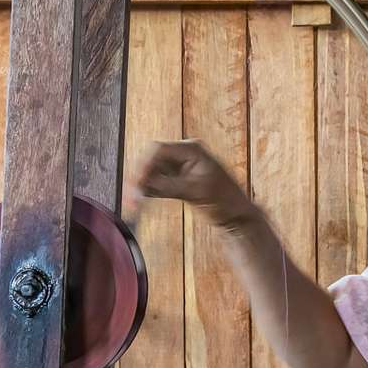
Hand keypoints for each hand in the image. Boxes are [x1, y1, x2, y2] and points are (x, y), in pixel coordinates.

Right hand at [129, 140, 252, 228]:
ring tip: (132, 203)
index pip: (159, 150)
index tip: (136, 182)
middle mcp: (184, 155)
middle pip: (151, 160)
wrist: (236, 218)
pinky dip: (147, 192)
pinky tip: (139, 202)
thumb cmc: (226, 201)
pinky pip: (156, 183)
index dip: (144, 165)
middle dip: (139, 176)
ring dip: (140, 186)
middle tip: (130, 195)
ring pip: (151, 172)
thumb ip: (168, 185)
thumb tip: (143, 184)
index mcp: (192, 149)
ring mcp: (180, 168)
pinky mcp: (177, 182)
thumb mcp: (195, 191)